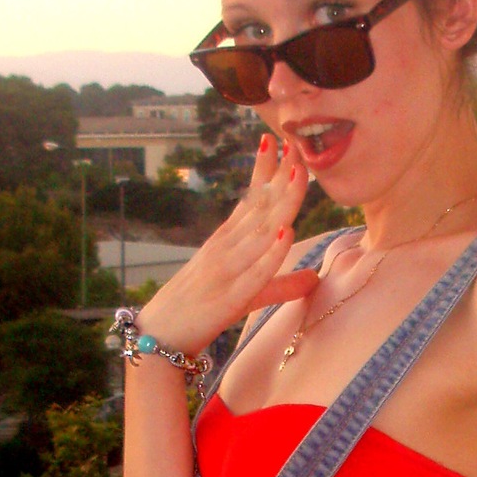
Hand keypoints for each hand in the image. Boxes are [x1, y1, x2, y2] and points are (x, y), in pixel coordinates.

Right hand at [135, 135, 318, 355]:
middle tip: (297, 142)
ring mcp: (227, 269)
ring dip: (282, 201)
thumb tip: (315, 278)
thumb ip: (280, 283)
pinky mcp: (230, 297)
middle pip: (260, 207)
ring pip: (261, 231)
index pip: (251, 199)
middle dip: (281, 174)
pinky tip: (287, 231)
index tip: (281, 142)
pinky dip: (271, 252)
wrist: (160, 335)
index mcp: (227, 241)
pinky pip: (255, 272)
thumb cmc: (199, 310)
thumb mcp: (245, 293)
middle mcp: (226, 247)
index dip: (266, 170)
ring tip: (299, 173)